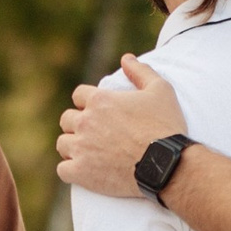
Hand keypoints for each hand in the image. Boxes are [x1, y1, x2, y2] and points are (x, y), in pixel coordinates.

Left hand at [56, 56, 185, 197]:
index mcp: (100, 100)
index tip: (98, 113)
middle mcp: (86, 122)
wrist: (167, 165)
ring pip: (63, 144)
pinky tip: (83, 171)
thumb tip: (126, 59)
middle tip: (93, 134)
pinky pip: (63, 170)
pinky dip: (71, 170)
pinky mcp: (82, 172)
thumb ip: (141, 72)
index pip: (78, 95)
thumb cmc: (165, 127)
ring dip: (72, 147)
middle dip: (77, 125)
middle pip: (66, 119)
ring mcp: (81, 148)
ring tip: (88, 153)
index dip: (87, 103)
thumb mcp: (161, 91)